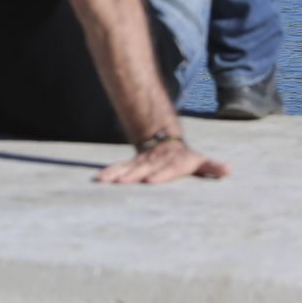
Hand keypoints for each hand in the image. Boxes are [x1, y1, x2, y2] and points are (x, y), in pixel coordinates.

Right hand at [95, 142, 229, 184]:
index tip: (150, 181)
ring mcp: (141, 163)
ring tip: (103, 182)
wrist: (165, 144)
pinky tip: (98, 180)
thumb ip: (213, 167)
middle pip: (142, 169)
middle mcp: (154, 162)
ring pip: (126, 168)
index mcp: (172, 162)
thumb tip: (228, 169)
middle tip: (121, 183)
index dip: (159, 175)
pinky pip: (118, 168)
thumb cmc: (186, 159)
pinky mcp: (131, 165)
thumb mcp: (200, 161)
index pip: (166, 169)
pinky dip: (108, 173)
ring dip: (114, 174)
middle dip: (131, 176)